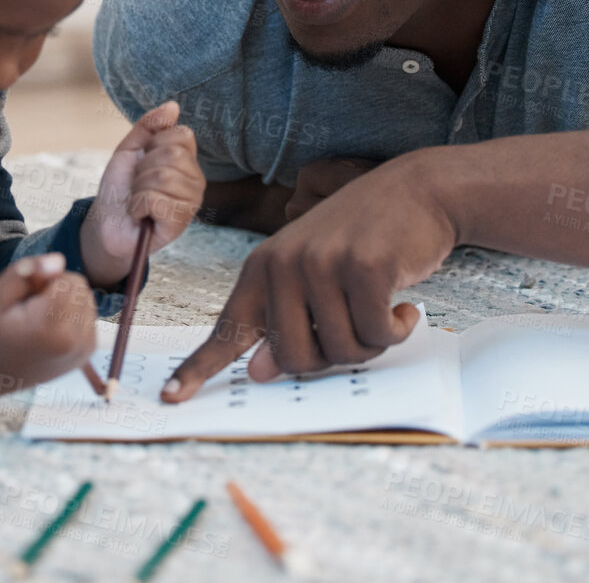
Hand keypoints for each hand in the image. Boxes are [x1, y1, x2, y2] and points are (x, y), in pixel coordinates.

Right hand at [0, 253, 95, 409]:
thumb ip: (25, 271)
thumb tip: (59, 259)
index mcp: (51, 328)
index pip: (70, 280)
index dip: (46, 281)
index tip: (26, 299)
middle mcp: (75, 342)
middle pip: (81, 288)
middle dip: (59, 289)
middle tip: (31, 308)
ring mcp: (84, 349)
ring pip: (87, 299)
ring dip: (66, 301)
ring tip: (39, 318)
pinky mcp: (89, 351)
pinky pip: (88, 314)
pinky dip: (72, 314)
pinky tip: (50, 328)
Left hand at [81, 101, 203, 286]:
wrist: (106, 223)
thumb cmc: (120, 187)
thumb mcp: (129, 149)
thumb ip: (149, 125)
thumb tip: (173, 105)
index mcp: (187, 160)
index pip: (183, 134)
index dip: (154, 144)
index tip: (143, 160)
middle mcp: (196, 180)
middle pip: (173, 155)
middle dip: (144, 168)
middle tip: (138, 184)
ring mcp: (191, 202)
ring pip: (163, 177)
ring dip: (139, 188)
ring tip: (138, 200)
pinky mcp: (180, 222)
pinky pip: (155, 199)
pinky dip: (137, 205)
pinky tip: (140, 214)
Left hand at [160, 154, 455, 401]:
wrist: (417, 190)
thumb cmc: (365, 238)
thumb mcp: (316, 276)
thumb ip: (286, 321)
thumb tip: (257, 371)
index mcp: (262, 269)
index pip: (227, 328)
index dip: (199, 367)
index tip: (171, 397)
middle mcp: (283, 265)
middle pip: (295, 359)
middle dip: (334, 357)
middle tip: (358, 323)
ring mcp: (321, 263)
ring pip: (341, 351)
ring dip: (372, 341)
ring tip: (382, 305)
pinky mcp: (363, 267)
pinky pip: (377, 334)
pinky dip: (397, 329)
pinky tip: (405, 304)